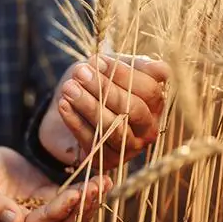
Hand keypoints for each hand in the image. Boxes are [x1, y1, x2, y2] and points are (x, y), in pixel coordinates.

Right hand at [0, 145, 111, 221]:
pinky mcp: (45, 201)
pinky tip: (99, 180)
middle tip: (97, 187)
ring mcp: (34, 216)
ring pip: (67, 219)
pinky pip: (68, 203)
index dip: (56, 213)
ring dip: (87, 204)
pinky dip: (84, 195)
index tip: (74, 195)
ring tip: (103, 183)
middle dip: (79, 208)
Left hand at [38, 53, 170, 170]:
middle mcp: (148, 128)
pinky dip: (76, 122)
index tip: (96, 60)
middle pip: (133, 109)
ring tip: (68, 88)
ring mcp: (131, 147)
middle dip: (105, 89)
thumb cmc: (94, 84)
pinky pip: (93, 141)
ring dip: (89, 106)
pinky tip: (63, 105)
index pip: (149, 90)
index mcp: (155, 103)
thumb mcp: (112, 68)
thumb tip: (159, 70)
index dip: (123, 74)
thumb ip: (134, 65)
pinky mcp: (109, 161)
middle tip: (79, 73)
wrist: (68, 109)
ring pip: (114, 127)